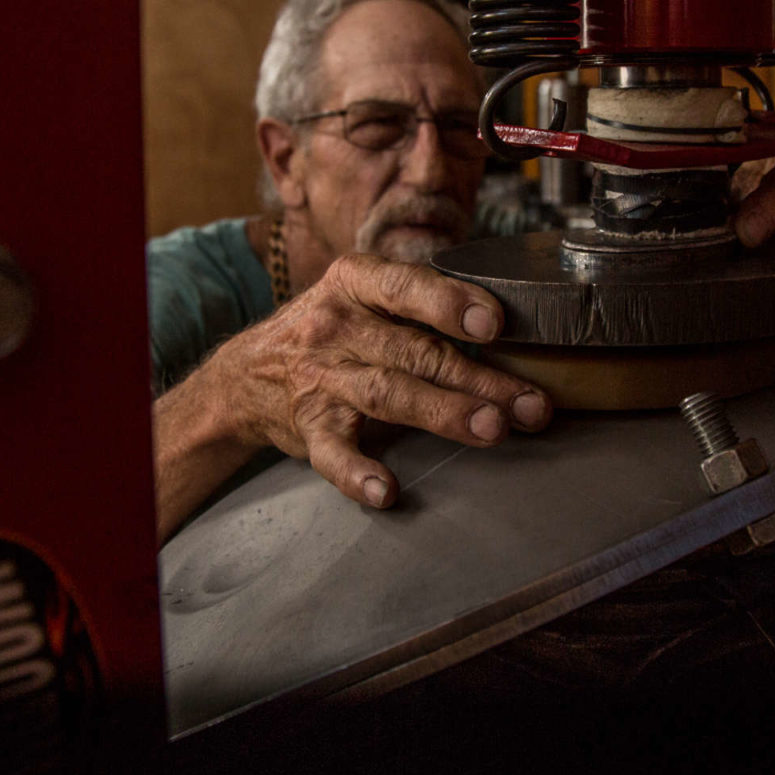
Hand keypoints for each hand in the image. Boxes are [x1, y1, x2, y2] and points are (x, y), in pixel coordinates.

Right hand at [158, 255, 548, 533]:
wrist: (245, 374)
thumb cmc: (334, 329)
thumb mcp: (366, 295)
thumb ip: (424, 302)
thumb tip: (514, 322)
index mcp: (357, 282)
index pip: (405, 286)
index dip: (449, 302)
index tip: (493, 322)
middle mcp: (338, 326)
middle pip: (416, 352)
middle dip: (478, 377)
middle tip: (530, 402)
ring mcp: (322, 378)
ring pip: (387, 394)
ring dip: (443, 412)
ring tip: (491, 429)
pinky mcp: (308, 427)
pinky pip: (332, 452)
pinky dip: (357, 474)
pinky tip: (387, 491)